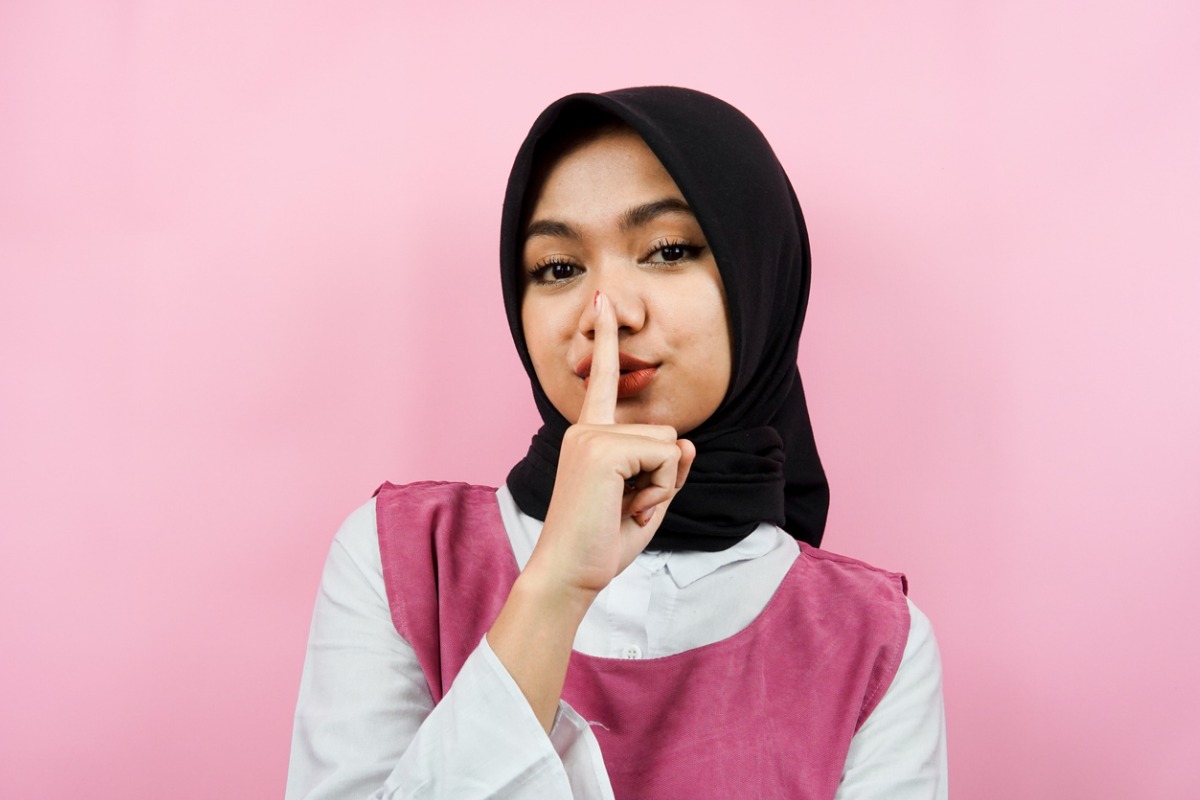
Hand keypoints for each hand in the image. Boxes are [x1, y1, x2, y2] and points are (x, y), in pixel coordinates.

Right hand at [526, 291, 696, 597]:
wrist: (569, 574)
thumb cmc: (601, 542)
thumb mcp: (646, 500)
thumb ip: (667, 468)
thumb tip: (687, 441)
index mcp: (590, 436)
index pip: (603, 380)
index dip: (605, 339)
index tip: (602, 300)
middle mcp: (586, 429)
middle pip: (666, 432)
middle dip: (664, 475)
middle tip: (628, 507)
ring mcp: (591, 436)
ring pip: (668, 444)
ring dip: (661, 485)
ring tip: (624, 509)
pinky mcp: (601, 449)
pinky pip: (664, 457)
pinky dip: (659, 489)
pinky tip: (627, 508)